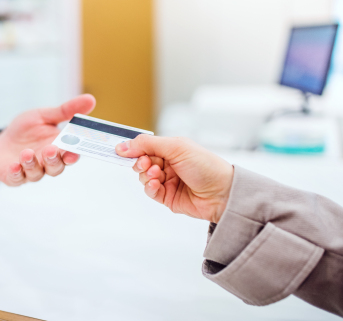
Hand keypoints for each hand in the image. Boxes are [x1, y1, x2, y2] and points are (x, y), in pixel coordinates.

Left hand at [0, 94, 95, 185]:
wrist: (1, 141)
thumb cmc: (25, 130)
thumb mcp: (44, 116)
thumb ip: (65, 111)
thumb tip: (91, 99)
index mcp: (59, 149)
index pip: (71, 154)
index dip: (74, 154)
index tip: (74, 151)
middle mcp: (47, 163)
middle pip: (56, 167)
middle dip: (54, 160)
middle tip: (50, 150)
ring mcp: (31, 172)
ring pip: (37, 173)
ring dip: (33, 164)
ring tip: (26, 153)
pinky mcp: (14, 177)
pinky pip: (17, 178)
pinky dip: (16, 173)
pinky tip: (14, 165)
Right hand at [116, 136, 233, 222]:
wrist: (222, 193)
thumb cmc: (206, 166)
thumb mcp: (176, 147)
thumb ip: (147, 144)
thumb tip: (123, 145)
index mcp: (171, 149)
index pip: (145, 146)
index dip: (133, 148)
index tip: (120, 150)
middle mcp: (168, 164)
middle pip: (141, 162)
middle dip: (140, 162)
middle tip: (147, 163)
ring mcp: (167, 181)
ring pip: (143, 177)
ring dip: (146, 175)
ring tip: (157, 175)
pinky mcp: (167, 197)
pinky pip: (149, 192)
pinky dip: (149, 187)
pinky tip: (156, 184)